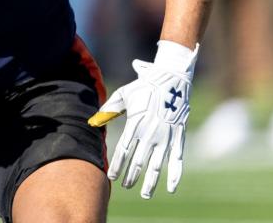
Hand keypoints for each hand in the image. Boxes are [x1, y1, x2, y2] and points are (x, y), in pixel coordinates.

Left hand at [89, 41, 198, 198]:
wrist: (171, 79)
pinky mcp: (179, 136)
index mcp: (135, 124)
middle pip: (139, 162)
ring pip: (157, 165)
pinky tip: (171, 188)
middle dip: (131, 176)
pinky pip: (177, 160)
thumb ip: (109, 109)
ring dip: (150, 181)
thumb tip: (93, 122)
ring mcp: (166, 136)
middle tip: (125, 185)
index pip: (123, 151)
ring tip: (145, 194)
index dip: (117, 165)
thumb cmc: (144, 87)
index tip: (111, 177)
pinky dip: (175, 175)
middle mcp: (151, 133)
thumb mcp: (124, 95)